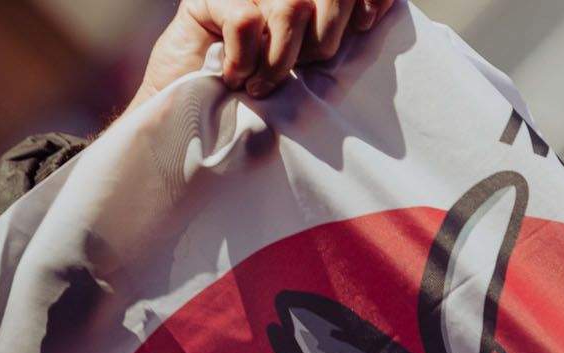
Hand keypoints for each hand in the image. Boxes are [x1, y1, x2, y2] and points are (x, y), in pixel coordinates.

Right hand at [135, 0, 399, 103]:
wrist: (187, 129)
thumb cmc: (250, 106)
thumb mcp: (305, 74)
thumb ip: (333, 40)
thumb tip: (376, 11)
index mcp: (304, 1)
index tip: (366, 22)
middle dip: (324, 40)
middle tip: (298, 73)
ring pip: (290, 5)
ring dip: (281, 60)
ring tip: (260, 87)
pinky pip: (246, 20)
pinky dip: (244, 59)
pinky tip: (232, 77)